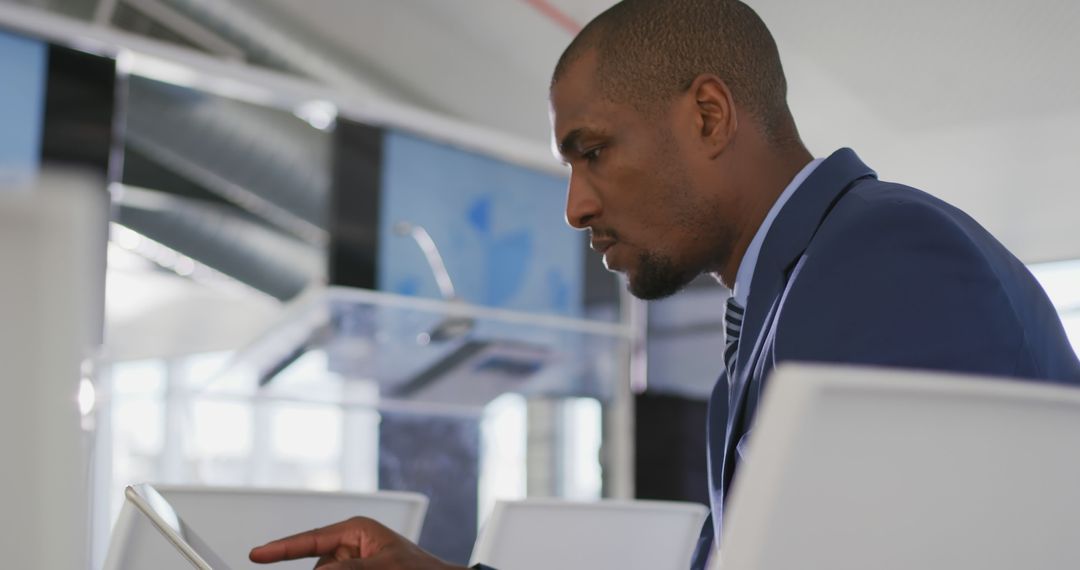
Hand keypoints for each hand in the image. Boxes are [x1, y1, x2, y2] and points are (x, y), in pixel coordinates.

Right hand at [249, 516, 466, 568]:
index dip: (281, 548)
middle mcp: (351, 545)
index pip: (310, 539)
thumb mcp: (384, 566)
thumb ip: (350, 569)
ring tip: (355, 569)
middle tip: (307, 566)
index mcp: (356, 530)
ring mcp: (352, 563)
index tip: (257, 554)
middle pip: (316, 567)